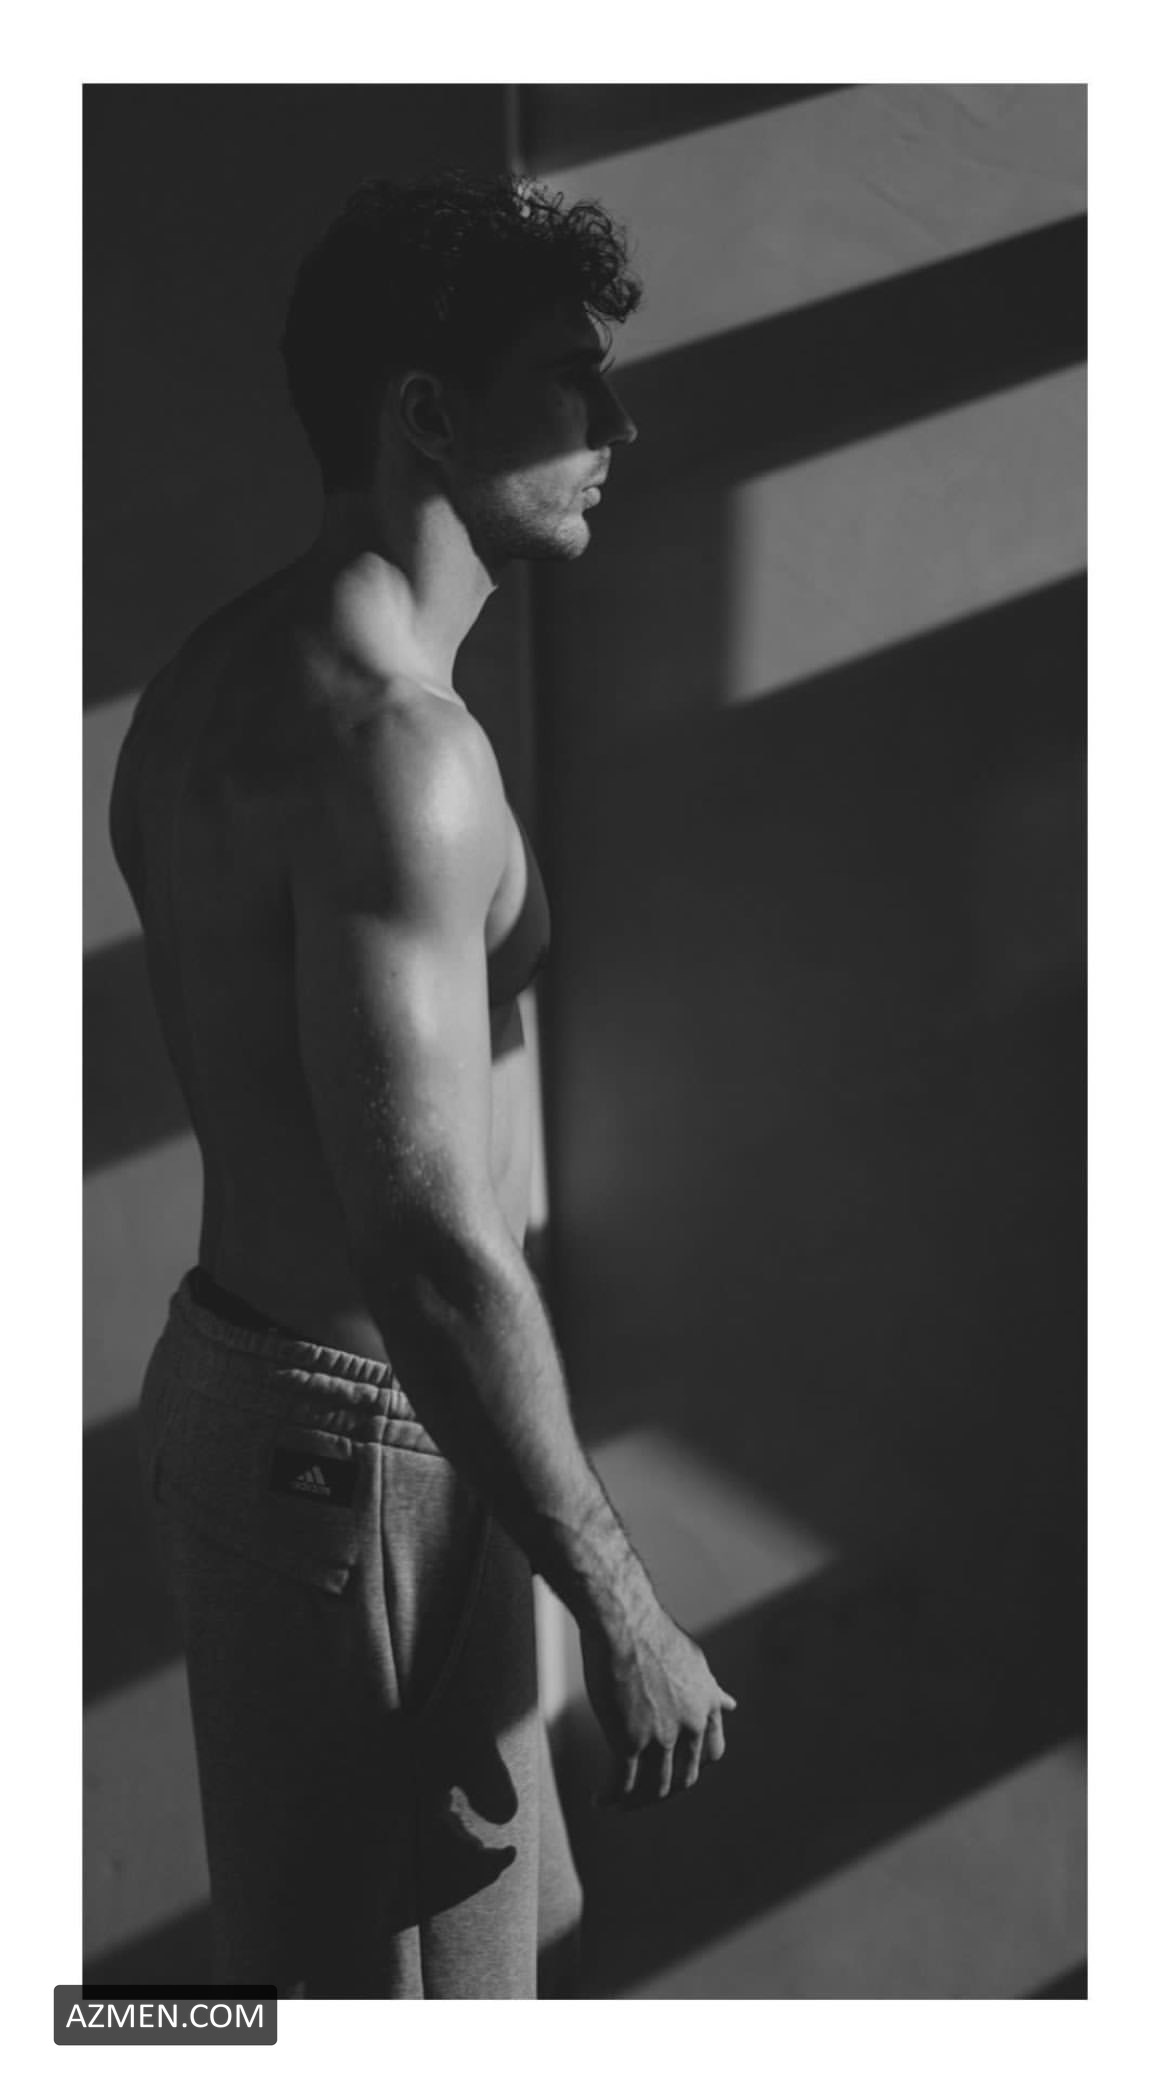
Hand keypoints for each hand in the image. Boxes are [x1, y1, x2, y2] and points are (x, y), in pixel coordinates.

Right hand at [581, 1600, 736, 1808]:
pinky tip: (600, 1800)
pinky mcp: (628, 1741)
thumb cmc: (651, 1633)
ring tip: (621, 1804)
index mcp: (707, 1705)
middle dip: (665, 1791)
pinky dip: (610, 1797)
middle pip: (684, 1777)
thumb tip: (730, 1703)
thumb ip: (709, 1690)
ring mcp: (661, 1736)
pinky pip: (621, 1783)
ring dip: (637, 1802)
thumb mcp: (693, 1661)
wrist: (623, 1622)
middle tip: (646, 1794)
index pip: (712, 1752)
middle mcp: (690, 1725)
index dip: (695, 1765)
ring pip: (655, 1788)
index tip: (678, 1767)